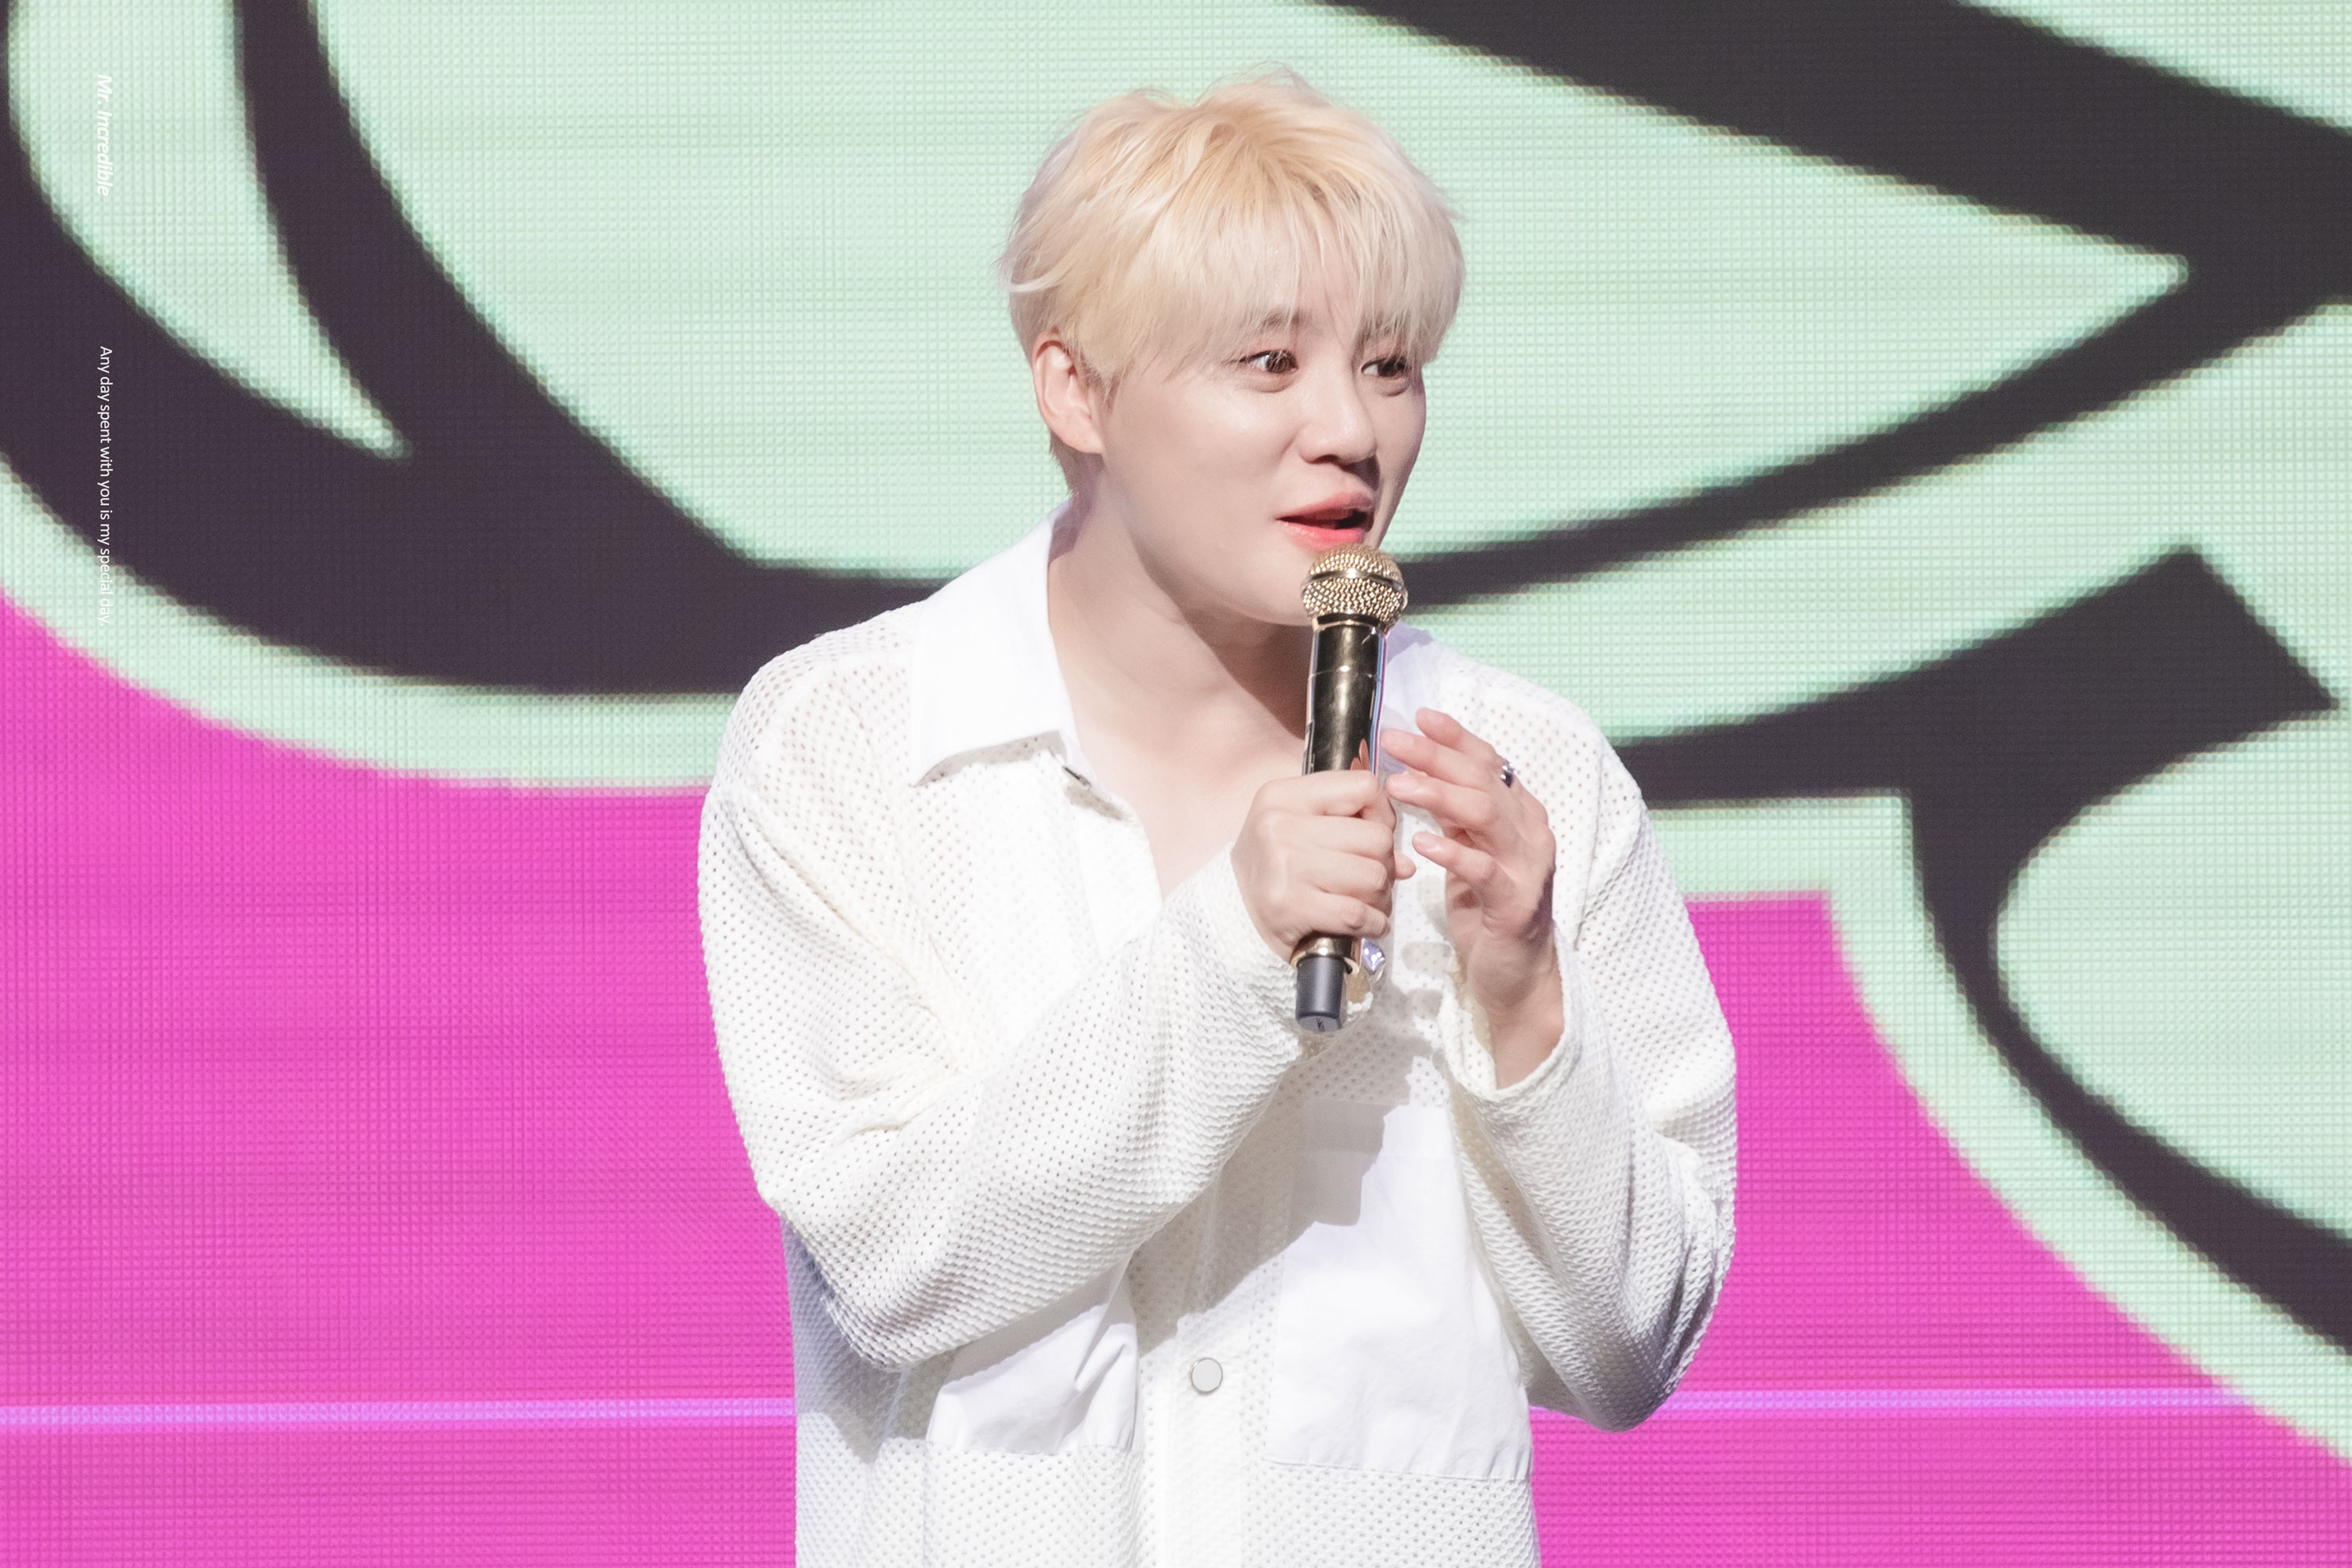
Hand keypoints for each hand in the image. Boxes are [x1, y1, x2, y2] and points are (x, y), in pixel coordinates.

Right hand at [1232, 764, 1416, 965]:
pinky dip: (1373, 923)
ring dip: (1381, 896)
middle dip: (1385, 863)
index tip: (1373, 834)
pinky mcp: (1289, 906)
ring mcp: (1284, 865)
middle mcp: (1280, 825)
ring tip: (1367, 902)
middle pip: (1375, 837)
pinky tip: (1366, 924)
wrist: (1232, 915)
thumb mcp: (1299, 829)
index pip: (1364, 787)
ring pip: (1373, 875)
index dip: (1383, 814)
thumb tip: (1406, 862)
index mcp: (1284, 796)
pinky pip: (1358, 913)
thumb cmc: (1275, 868)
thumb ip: (1351, 829)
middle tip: (1372, 878)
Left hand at [1381, 709, 1562, 1085]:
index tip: (1419, 716)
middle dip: (1437, 757)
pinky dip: (1454, 853)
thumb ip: (1453, 811)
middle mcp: (1530, 831)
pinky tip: (1423, 842)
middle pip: (1482, 781)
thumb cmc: (1486, 905)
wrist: (1515, 971)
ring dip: (1439, 795)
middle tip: (1393, 743)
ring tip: (1398, 786)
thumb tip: (1416, 767)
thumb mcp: (1468, 848)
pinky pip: (1484, 871)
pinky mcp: (1516, 903)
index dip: (1456, 737)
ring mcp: (1527, 866)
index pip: (1489, 761)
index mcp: (1519, 812)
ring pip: (1485, 816)